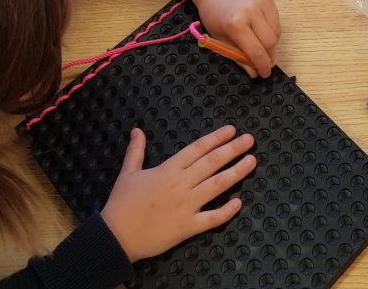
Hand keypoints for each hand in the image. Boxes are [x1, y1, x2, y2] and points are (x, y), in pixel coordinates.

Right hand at [101, 125, 255, 262]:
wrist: (115, 237)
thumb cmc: (122, 204)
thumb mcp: (127, 172)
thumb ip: (136, 150)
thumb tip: (137, 130)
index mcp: (168, 169)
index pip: (197, 149)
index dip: (216, 138)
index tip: (232, 130)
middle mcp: (181, 184)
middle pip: (212, 163)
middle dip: (233, 149)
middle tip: (250, 140)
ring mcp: (186, 206)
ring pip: (216, 186)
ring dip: (236, 173)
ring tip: (252, 161)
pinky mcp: (187, 227)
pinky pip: (211, 219)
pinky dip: (226, 211)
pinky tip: (238, 203)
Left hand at [190, 0, 279, 78]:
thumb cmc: (214, 15)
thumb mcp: (219, 39)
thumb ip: (237, 56)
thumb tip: (254, 72)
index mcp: (235, 24)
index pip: (256, 51)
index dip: (262, 65)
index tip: (264, 73)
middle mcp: (251, 11)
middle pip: (270, 42)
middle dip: (270, 57)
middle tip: (267, 64)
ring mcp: (261, 2)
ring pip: (276, 32)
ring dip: (272, 45)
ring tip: (264, 48)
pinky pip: (276, 20)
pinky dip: (273, 31)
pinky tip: (264, 34)